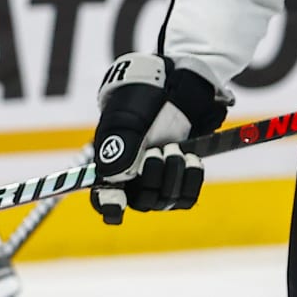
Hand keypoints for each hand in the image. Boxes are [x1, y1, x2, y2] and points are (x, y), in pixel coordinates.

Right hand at [89, 52, 226, 224]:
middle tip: (159, 150)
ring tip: (175, 147)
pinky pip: (187, 197)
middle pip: (143, 201)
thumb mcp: (127, 118)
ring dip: (175, 173)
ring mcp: (157, 184)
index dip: (110, 205)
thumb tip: (116, 176)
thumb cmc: (142, 101)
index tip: (118, 206)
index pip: (104, 199)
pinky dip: (192, 178)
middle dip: (154, 175)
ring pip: (166, 201)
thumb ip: (119, 145)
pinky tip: (191, 158)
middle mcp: (132, 182)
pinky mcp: (179, 184)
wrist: (173, 90)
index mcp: (110, 166)